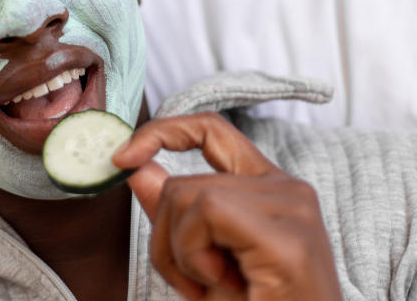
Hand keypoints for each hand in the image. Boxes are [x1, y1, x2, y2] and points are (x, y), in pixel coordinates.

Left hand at [112, 112, 342, 300]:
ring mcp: (293, 207)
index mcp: (270, 190)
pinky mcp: (287, 236)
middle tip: (195, 285)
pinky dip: (193, 254)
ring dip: (180, 254)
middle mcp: (287, 190)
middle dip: (166, 239)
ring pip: (186, 195)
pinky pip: (205, 212)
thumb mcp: (200, 261)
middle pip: (184, 183)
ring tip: (213, 287)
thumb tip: (135, 168)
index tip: (123, 158)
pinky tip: (222, 284)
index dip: (163, 132)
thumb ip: (172, 213)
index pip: (212, 130)